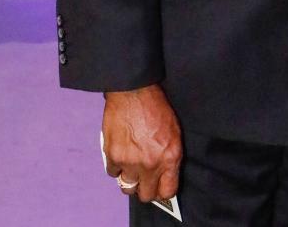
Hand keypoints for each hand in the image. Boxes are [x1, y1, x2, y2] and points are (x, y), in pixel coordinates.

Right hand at [102, 84, 181, 203]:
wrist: (134, 92)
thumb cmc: (157, 107)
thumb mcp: (174, 132)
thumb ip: (170, 157)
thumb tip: (164, 174)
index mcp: (170, 157)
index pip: (167, 191)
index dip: (163, 190)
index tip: (160, 185)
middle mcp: (151, 164)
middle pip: (145, 195)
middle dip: (146, 188)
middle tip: (145, 178)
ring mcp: (130, 162)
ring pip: (127, 188)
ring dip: (130, 179)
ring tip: (132, 165)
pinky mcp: (113, 157)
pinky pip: (113, 173)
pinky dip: (116, 167)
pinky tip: (122, 153)